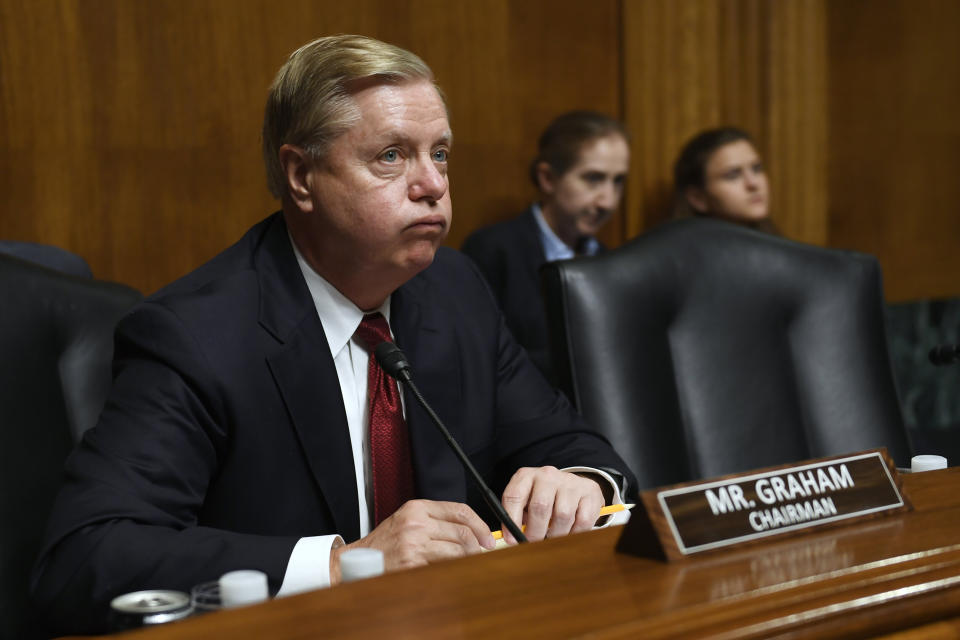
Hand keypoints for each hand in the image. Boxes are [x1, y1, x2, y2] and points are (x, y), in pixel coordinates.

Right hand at [330, 499, 494, 583]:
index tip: (487, 537)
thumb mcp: (408, 519)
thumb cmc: (386, 542)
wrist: (358, 560)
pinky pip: (443, 567)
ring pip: (457, 550)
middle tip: (482, 553)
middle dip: (477, 545)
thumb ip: (435, 520)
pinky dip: (452, 570)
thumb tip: (470, 530)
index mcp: (417, 507)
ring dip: (467, 559)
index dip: (479, 525)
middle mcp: (416, 523)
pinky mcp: (412, 564)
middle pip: (462, 532)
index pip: (460, 510)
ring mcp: (414, 544)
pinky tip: (452, 571)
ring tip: (468, 562)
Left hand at [500, 466, 603, 543]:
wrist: (572, 485)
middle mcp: (548, 475)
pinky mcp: (589, 491)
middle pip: (540, 506)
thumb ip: (516, 517)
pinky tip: (569, 533)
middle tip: (534, 544)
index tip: (511, 540)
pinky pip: (583, 520)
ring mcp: (570, 482)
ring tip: (552, 538)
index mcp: (526, 476)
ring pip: (563, 515)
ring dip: (556, 534)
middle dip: (535, 532)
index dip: (511, 520)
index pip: (514, 496)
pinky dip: (575, 533)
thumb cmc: (543, 498)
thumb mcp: (525, 501)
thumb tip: (512, 539)